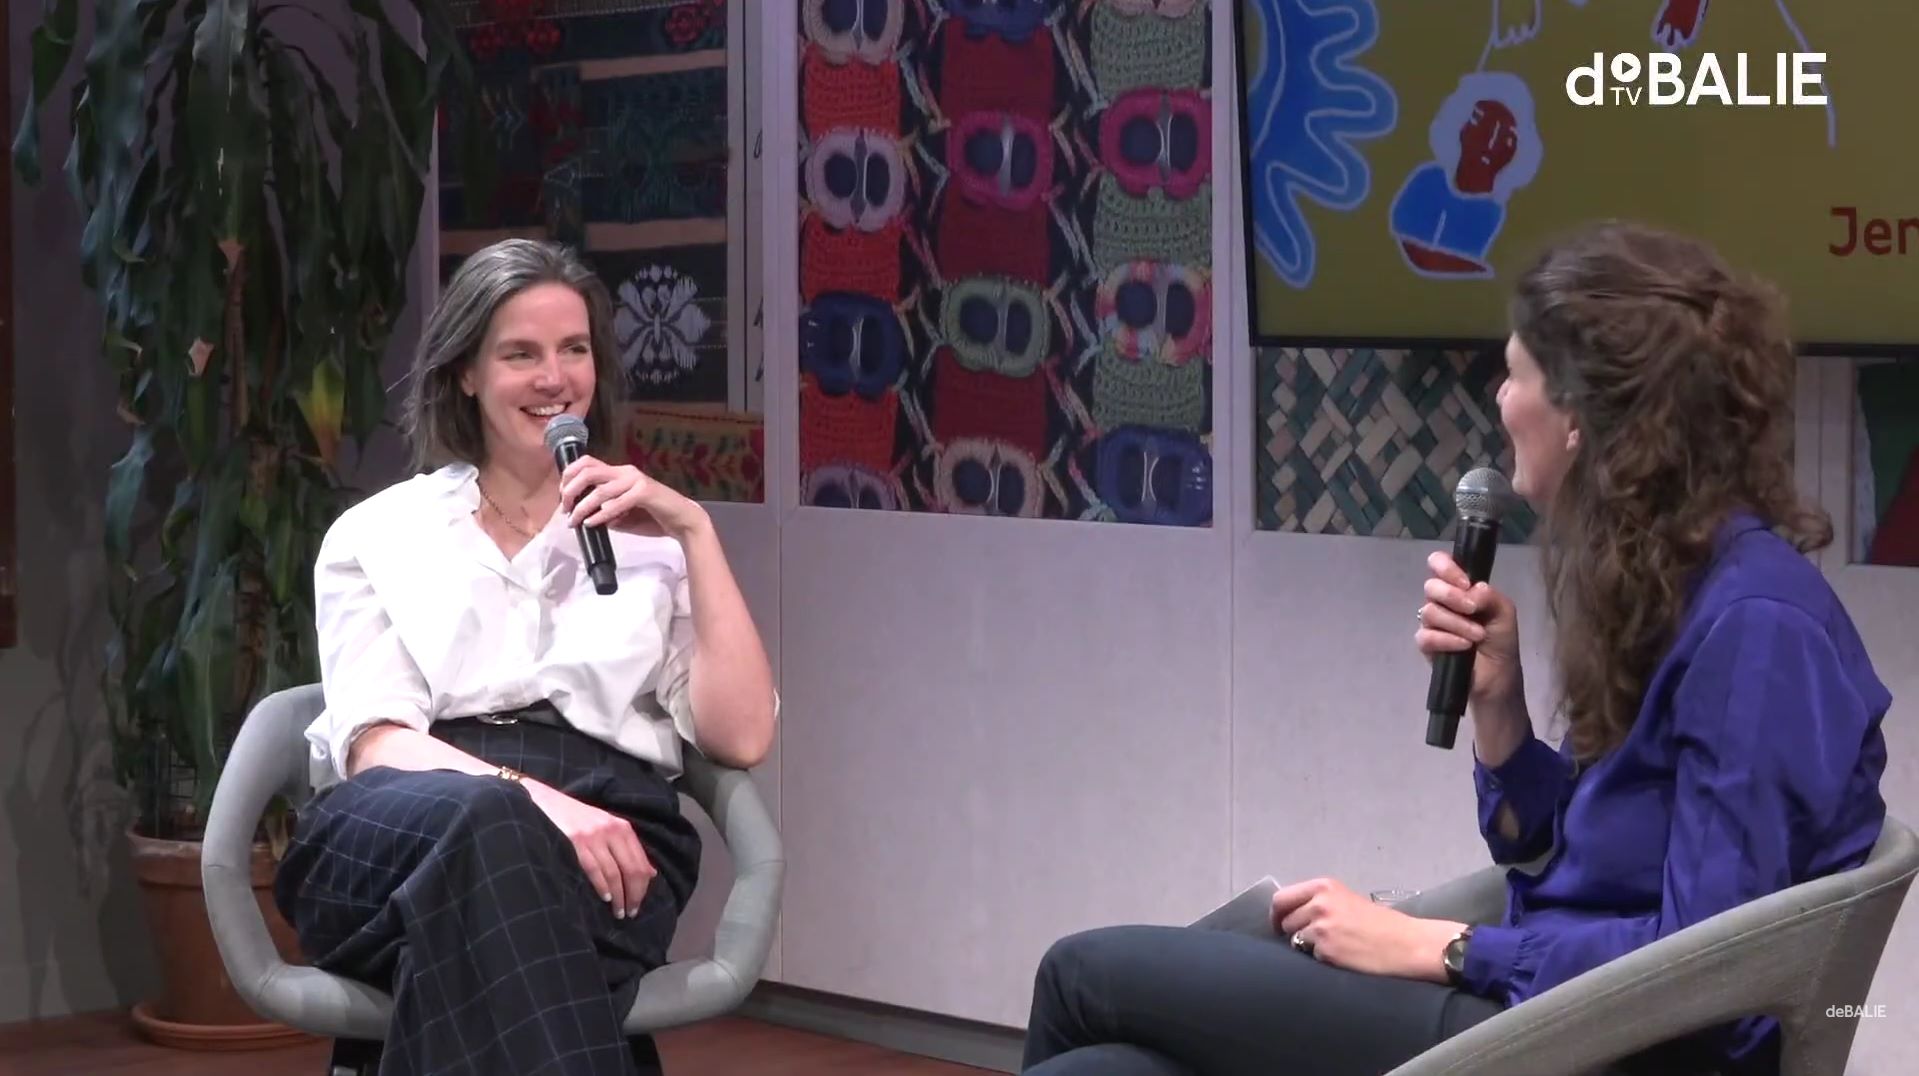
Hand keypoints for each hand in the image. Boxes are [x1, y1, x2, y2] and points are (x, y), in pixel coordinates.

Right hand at [524, 780, 654, 918]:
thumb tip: (651, 873)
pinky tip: (605, 898)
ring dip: (619, 896)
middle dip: (634, 894)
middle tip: (631, 912)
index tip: (639, 903)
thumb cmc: (578, 819)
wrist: (547, 803)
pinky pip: (594, 869)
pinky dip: (602, 886)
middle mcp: (611, 831)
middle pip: (630, 869)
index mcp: (622, 828)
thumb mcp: (608, 827)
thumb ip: (628, 849)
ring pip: (614, 873)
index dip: (642, 886)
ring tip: (619, 912)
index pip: (640, 861)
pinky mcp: (576, 842)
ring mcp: (593, 837)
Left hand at [560, 454, 708, 538]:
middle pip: (588, 470)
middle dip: (570, 489)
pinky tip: (592, 524)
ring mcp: (635, 481)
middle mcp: (625, 472)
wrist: (682, 521)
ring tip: (574, 521)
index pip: (587, 463)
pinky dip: (601, 515)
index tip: (563, 498)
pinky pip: (616, 503)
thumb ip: (606, 513)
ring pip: (599, 489)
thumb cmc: (654, 518)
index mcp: (619, 474)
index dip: (569, 477)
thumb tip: (585, 517)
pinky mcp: (645, 493)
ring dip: (582, 507)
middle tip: (565, 508)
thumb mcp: (623, 515)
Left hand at [1271, 877, 1462, 982]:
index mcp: (1324, 886)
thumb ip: (1319, 902)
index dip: (1277, 915)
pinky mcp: (1326, 951)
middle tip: (1308, 940)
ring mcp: (1321, 928)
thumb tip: (1292, 914)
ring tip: (1332, 947)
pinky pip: (1310, 957)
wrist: (1407, 944)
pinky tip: (1341, 957)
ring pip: (1294, 940)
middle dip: (1291, 932)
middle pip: (1284, 921)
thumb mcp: (1347, 900)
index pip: (1282, 898)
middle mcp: (1319, 903)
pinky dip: (1321, 959)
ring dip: (1307, 946)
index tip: (1280, 925)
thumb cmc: (1381, 923)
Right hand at [1414, 550, 1522, 707]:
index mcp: (1458, 586)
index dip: (1446, 568)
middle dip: (1452, 597)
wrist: (1498, 673)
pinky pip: (1426, 636)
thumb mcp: (1504, 611)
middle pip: (1430, 586)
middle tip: (1473, 610)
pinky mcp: (1426, 644)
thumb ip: (1489, 595)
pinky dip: (1447, 640)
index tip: (1465, 583)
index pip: (1438, 563)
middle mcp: (1441, 601)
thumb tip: (1471, 589)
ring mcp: (1431, 623)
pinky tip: (1464, 646)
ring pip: (1429, 612)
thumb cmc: (1501, 639)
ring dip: (1457, 623)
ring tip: (1477, 636)